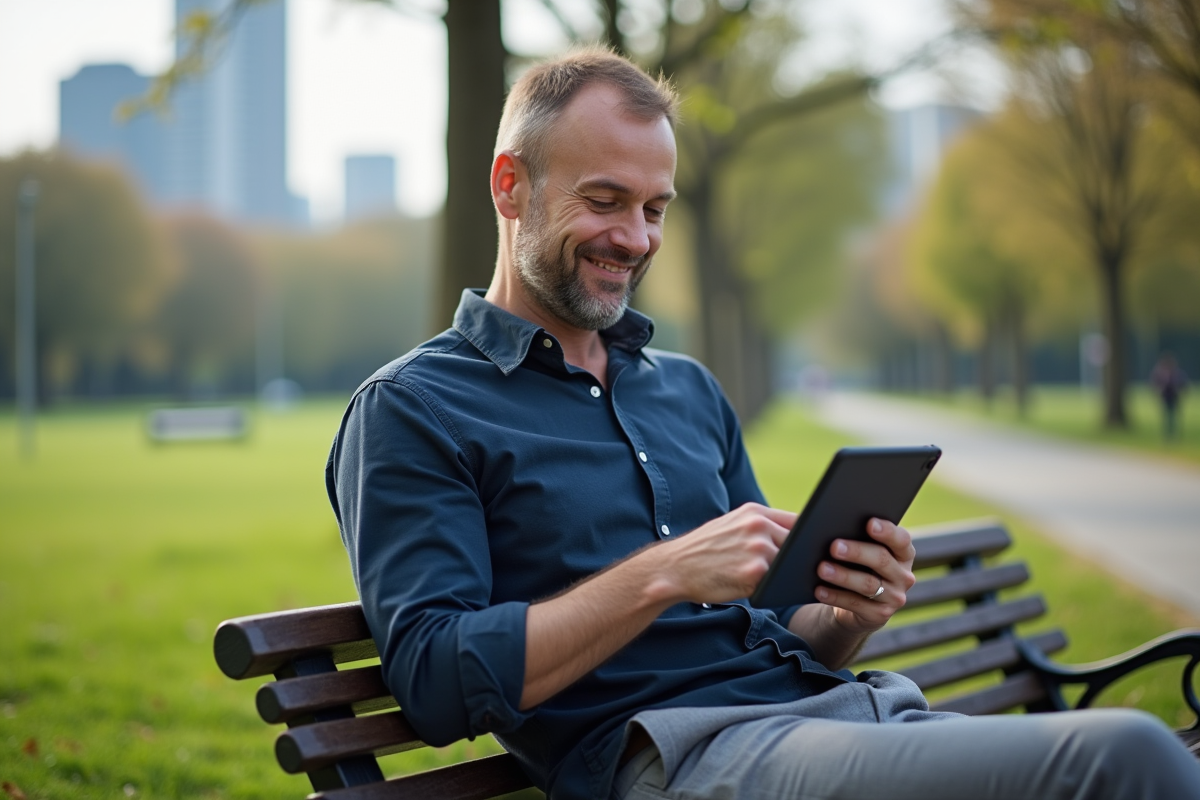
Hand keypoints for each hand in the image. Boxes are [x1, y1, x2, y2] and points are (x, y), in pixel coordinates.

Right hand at [646, 502, 796, 604]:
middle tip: (801, 570)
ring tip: (783, 581)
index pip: (799, 520)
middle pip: (799, 543)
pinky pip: (778, 582)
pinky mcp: (755, 572)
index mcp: (754, 512)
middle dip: (800, 558)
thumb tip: (794, 538)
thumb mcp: (730, 525)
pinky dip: (778, 588)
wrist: (675, 568)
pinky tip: (770, 591)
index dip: (808, 536)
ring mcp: (758, 548)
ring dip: (788, 574)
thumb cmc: (704, 550)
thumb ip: (759, 527)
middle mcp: (758, 526)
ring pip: (790, 563)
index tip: (811, 547)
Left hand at [814, 518, 915, 634]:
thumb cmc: (854, 566)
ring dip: (843, 576)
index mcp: (901, 552)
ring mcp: (894, 597)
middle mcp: (903, 574)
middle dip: (857, 551)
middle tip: (833, 545)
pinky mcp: (879, 616)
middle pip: (881, 560)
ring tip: (821, 568)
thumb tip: (825, 520)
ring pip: (868, 584)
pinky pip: (856, 605)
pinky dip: (835, 596)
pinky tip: (818, 590)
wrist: (854, 605)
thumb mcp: (857, 550)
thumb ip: (851, 536)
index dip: (886, 531)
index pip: (900, 539)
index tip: (868, 523)